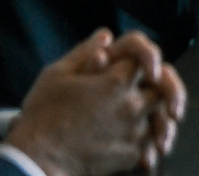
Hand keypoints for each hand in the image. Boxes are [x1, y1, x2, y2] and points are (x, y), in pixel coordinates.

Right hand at [8, 29, 184, 175]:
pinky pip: (150, 142)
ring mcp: (134, 131)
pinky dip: (148, 139)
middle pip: (162, 88)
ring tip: (154, 116)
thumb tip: (106, 37)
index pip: (143, 59)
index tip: (137, 64)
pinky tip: (137, 138)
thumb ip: (84, 51)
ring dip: (158, 114)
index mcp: (116, 81)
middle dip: (160, 86)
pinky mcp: (131, 153)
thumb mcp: (56, 75)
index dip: (141, 58)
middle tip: (156, 88)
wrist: (35, 161)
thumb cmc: (42, 117)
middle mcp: (132, 104)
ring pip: (161, 117)